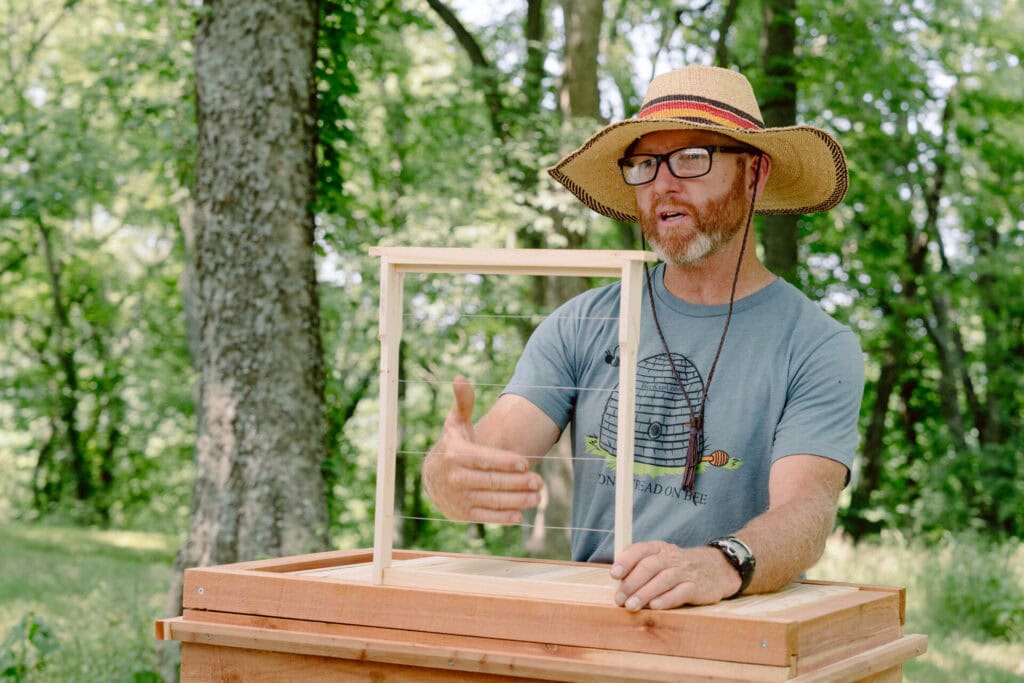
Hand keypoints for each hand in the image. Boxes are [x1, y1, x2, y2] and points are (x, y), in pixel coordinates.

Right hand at [422, 375, 543, 523]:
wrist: (431, 477)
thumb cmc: (452, 445)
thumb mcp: (455, 423)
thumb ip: (463, 403)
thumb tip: (460, 377)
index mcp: (457, 454)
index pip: (485, 459)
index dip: (505, 462)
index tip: (526, 463)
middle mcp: (456, 478)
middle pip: (492, 481)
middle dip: (518, 483)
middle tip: (540, 482)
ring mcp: (459, 498)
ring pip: (492, 500)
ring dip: (516, 501)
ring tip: (537, 497)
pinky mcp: (462, 514)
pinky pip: (486, 516)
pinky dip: (503, 517)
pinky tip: (520, 516)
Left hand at [610, 541, 740, 610]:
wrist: (717, 569)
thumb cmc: (680, 567)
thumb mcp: (662, 559)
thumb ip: (640, 567)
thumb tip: (618, 583)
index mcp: (659, 549)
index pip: (640, 550)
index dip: (626, 561)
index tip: (614, 574)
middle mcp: (672, 557)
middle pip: (649, 566)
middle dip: (631, 583)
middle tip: (619, 599)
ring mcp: (686, 572)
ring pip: (663, 580)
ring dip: (644, 593)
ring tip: (631, 606)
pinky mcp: (698, 587)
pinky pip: (681, 592)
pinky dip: (667, 599)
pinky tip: (655, 606)